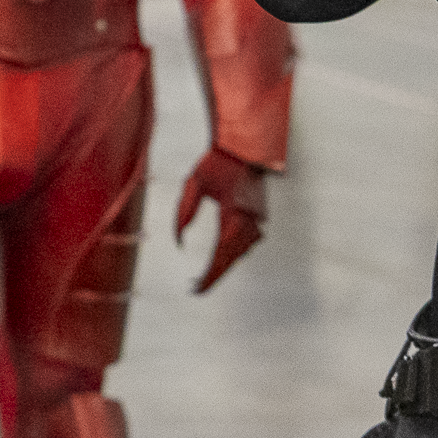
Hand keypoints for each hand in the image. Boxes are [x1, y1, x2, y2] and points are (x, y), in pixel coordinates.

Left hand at [175, 145, 267, 291]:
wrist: (243, 148)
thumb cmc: (214, 163)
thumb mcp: (192, 185)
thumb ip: (183, 214)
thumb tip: (179, 243)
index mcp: (232, 214)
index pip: (220, 255)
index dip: (208, 276)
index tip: (196, 288)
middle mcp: (248, 221)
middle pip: (231, 259)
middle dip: (213, 277)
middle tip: (196, 290)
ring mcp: (256, 220)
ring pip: (241, 253)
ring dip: (224, 266)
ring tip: (204, 277)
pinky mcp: (258, 217)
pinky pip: (247, 243)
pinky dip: (234, 254)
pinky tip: (221, 258)